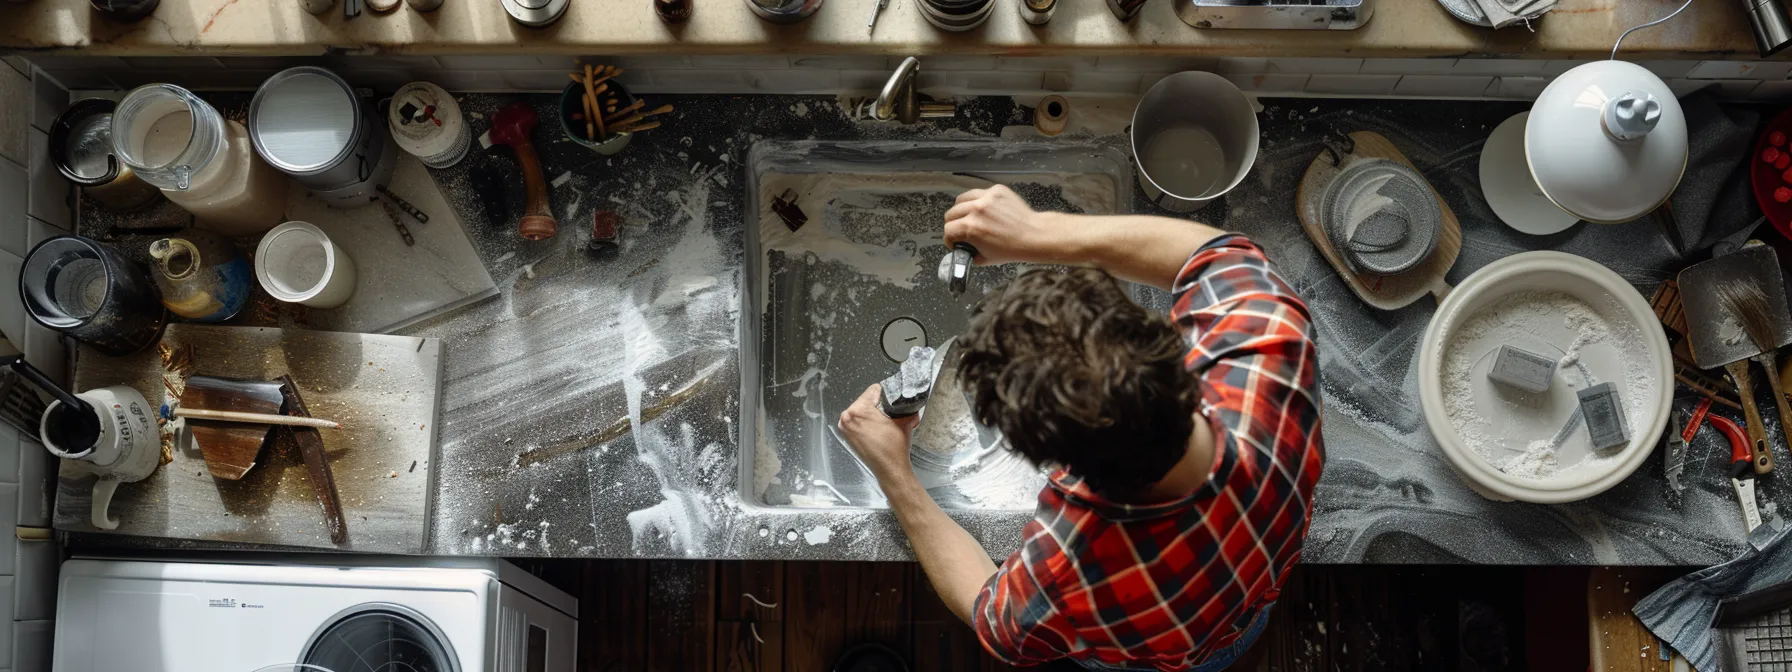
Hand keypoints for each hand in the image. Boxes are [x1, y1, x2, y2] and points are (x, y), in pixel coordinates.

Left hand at [838, 384, 919, 483]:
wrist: (890, 469)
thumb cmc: (894, 448)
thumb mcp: (904, 421)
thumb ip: (905, 407)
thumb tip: (910, 401)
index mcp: (859, 410)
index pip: (874, 390)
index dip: (886, 395)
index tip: (892, 404)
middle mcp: (847, 417)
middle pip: (866, 400)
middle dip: (878, 405)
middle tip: (888, 415)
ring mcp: (845, 427)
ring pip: (861, 411)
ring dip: (872, 414)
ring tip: (883, 424)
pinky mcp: (847, 436)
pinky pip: (857, 421)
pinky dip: (866, 423)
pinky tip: (877, 430)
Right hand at [943, 184, 1077, 264]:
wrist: (1033, 235)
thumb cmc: (1013, 248)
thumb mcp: (986, 258)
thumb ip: (970, 254)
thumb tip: (964, 251)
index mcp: (970, 228)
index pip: (948, 230)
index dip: (949, 240)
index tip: (954, 242)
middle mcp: (976, 210)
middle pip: (951, 214)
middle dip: (952, 224)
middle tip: (959, 230)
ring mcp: (986, 197)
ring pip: (961, 199)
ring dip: (961, 209)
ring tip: (968, 216)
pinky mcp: (996, 190)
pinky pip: (978, 192)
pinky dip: (977, 200)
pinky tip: (983, 209)